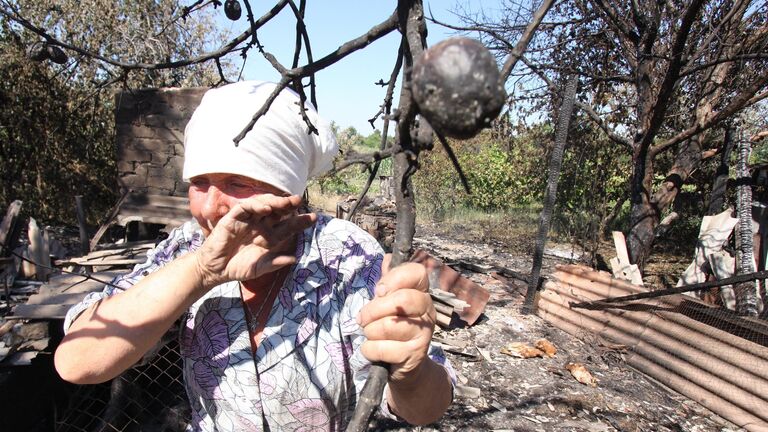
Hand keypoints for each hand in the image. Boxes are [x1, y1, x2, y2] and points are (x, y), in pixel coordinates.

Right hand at [194, 194, 315, 287]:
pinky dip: (256, 205)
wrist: (215, 270)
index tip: (313, 218)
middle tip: (299, 201)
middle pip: (278, 212)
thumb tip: (294, 259)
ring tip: (286, 202)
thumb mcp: (259, 268)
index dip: (300, 222)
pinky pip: (246, 207)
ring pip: (264, 205)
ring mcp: (248, 220)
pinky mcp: (234, 218)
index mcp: (270, 236)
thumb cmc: (238, 268)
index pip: (288, 226)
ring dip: (275, 202)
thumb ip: (275, 263)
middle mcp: (261, 225)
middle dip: (289, 205)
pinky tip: (266, 208)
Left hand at [357, 262, 435, 385]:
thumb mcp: (390, 303)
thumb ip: (388, 282)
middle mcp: (428, 310)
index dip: (394, 278)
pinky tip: (375, 350)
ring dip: (370, 332)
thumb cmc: (393, 327)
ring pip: (388, 325)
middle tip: (363, 318)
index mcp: (422, 293)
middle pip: (401, 299)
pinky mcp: (414, 355)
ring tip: (371, 334)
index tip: (379, 291)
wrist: (405, 366)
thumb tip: (387, 257)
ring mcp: (424, 333)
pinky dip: (370, 350)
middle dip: (373, 310)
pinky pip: (381, 348)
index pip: (417, 272)